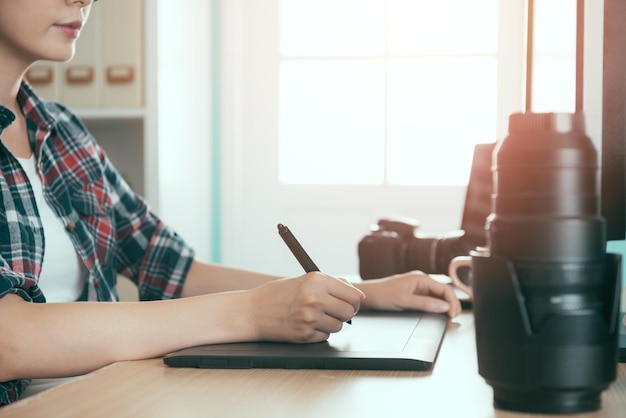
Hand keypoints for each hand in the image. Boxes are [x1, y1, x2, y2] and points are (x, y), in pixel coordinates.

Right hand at [245, 272, 364, 342]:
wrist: (251, 311)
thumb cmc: (277, 294)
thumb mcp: (304, 280)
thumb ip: (330, 284)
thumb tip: (356, 293)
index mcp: (317, 280)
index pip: (353, 294)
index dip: (355, 300)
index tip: (351, 302)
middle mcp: (315, 298)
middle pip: (350, 311)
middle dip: (344, 312)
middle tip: (333, 310)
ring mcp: (310, 318)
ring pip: (339, 325)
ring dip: (330, 323)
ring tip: (313, 316)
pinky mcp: (305, 334)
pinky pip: (325, 335)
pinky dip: (318, 332)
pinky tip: (305, 324)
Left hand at [355, 271, 461, 317]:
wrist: (368, 296)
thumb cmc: (382, 294)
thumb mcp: (404, 300)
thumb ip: (425, 303)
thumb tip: (445, 306)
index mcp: (421, 278)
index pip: (445, 289)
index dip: (453, 302)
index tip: (453, 315)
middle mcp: (421, 282)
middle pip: (443, 293)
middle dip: (451, 305)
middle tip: (453, 318)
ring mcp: (418, 288)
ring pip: (437, 297)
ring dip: (444, 306)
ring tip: (448, 317)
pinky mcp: (413, 295)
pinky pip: (429, 300)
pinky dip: (436, 307)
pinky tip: (437, 314)